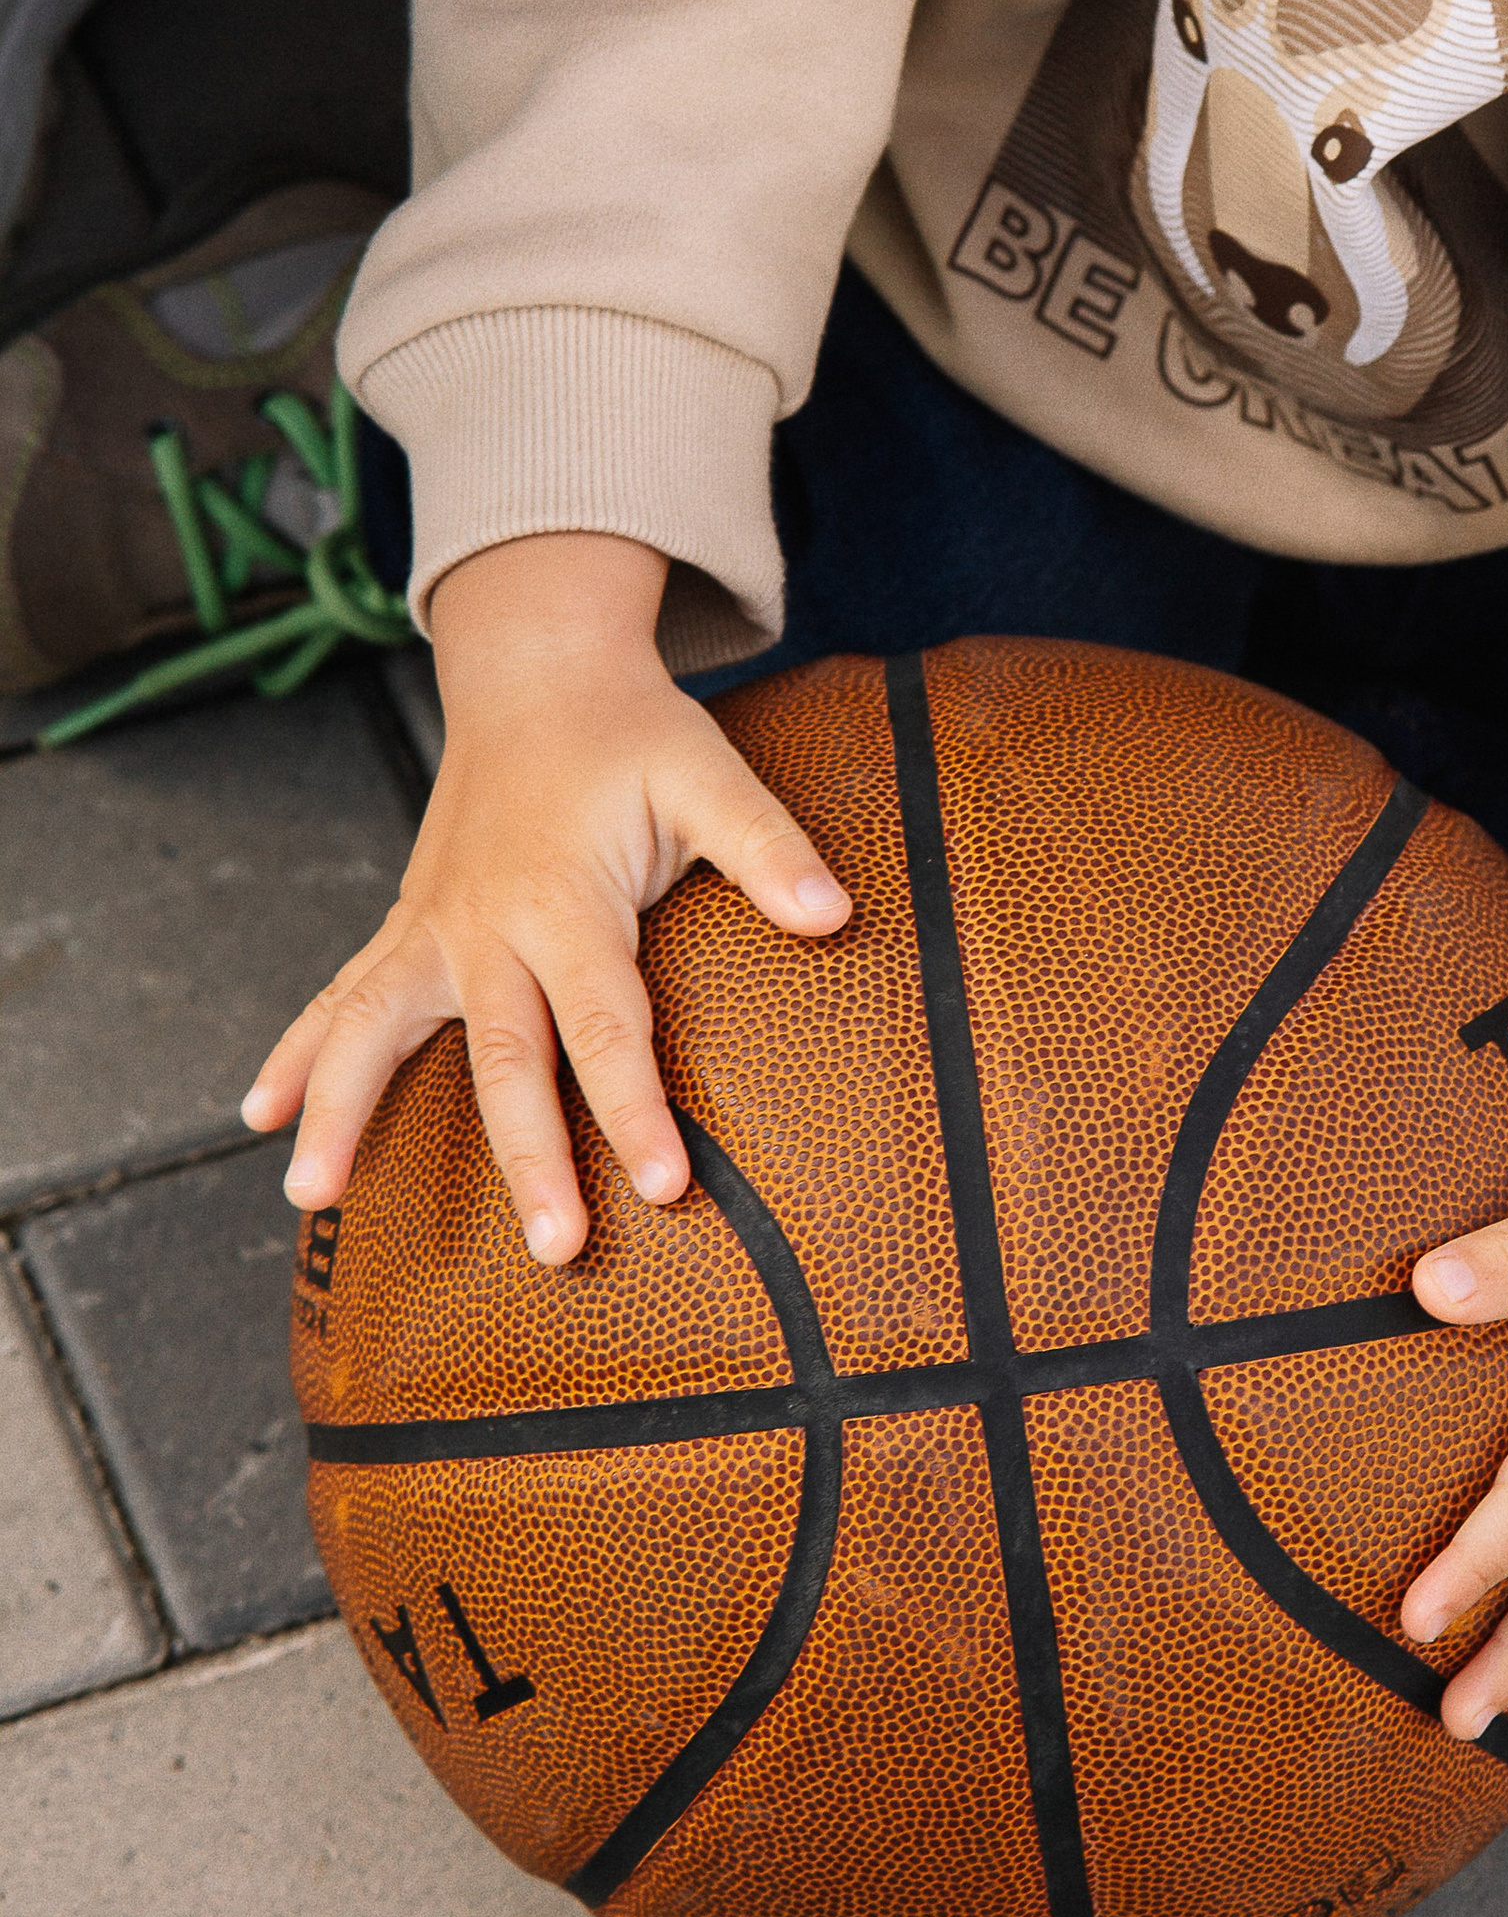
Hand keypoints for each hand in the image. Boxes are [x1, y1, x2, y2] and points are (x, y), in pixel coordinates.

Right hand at [243, 534, 848, 1263]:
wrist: (535, 672)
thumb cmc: (628, 730)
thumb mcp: (708, 773)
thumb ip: (768, 846)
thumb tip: (834, 913)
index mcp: (562, 899)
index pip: (608, 1024)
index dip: (635, 1107)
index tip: (663, 1185)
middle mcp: (483, 925)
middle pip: (503, 1059)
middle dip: (525, 1157)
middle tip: (551, 1244)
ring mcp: (433, 930)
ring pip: (375, 1032)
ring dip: (342, 1111)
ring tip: (313, 1195)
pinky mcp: (408, 928)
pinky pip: (340, 997)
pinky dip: (298, 1056)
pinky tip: (264, 1114)